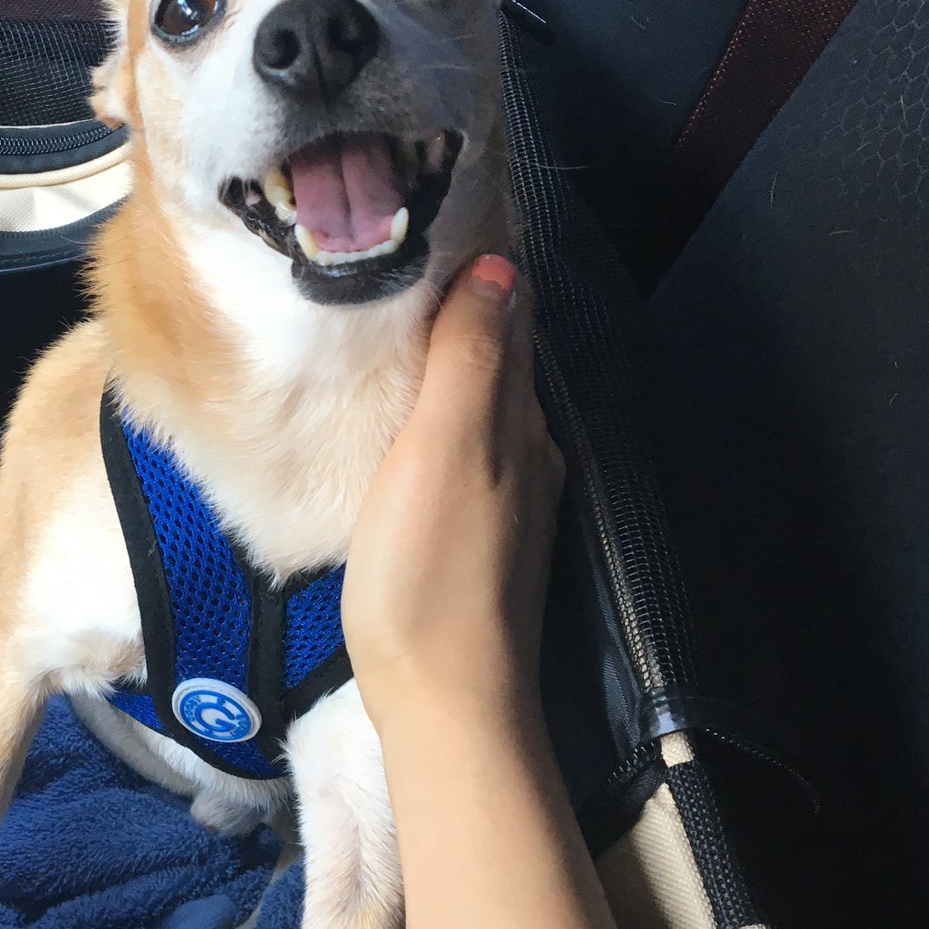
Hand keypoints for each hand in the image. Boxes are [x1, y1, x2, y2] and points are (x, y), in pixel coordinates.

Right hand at [342, 254, 563, 740]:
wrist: (446, 704)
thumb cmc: (430, 573)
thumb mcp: (443, 450)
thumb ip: (469, 361)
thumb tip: (501, 267)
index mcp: (520, 426)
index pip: (511, 322)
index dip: (479, 273)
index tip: (433, 224)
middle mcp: (528, 459)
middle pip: (501, 365)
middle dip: (466, 315)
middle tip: (405, 266)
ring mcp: (509, 508)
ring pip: (485, 414)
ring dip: (454, 371)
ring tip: (400, 333)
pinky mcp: (481, 549)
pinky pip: (468, 459)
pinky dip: (444, 424)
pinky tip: (410, 431)